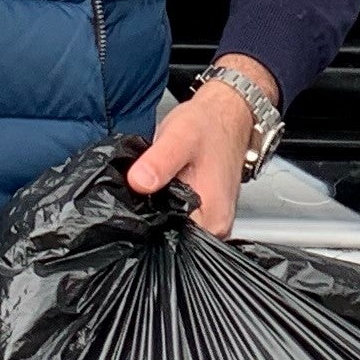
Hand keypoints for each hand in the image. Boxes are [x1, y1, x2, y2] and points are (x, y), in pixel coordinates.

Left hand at [125, 60, 274, 235]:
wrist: (226, 112)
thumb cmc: (209, 125)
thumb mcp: (179, 138)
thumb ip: (159, 162)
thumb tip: (139, 182)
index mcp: (212, 219)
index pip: (173, 247)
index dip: (147, 233)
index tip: (133, 212)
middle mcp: (216, 226)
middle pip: (172, 241)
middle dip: (149, 224)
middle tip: (140, 196)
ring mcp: (210, 220)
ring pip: (173, 229)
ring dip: (156, 215)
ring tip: (150, 191)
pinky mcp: (203, 211)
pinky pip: (177, 219)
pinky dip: (163, 208)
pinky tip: (157, 191)